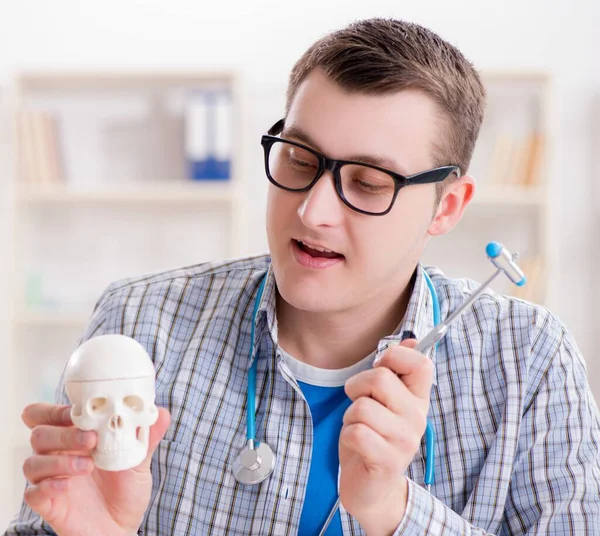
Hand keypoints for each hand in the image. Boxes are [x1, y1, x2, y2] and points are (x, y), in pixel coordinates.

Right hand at [21, 402, 169, 535]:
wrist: (124, 527)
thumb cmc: (126, 490)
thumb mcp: (140, 462)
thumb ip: (147, 437)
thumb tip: (162, 412)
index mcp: (76, 438)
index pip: (48, 414)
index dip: (56, 409)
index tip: (78, 411)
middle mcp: (59, 455)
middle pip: (39, 434)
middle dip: (63, 433)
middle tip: (91, 439)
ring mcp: (51, 480)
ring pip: (33, 462)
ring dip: (59, 460)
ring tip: (88, 465)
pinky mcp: (48, 504)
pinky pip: (33, 492)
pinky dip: (47, 486)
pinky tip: (67, 486)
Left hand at [339, 339, 432, 534]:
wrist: (373, 489)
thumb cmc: (375, 437)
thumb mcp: (386, 402)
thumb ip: (397, 373)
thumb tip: (413, 340)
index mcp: (418, 399)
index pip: (421, 362)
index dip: (394, 356)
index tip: (381, 369)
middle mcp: (417, 417)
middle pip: (380, 378)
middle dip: (357, 387)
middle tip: (360, 404)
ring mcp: (404, 440)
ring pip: (362, 406)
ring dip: (350, 416)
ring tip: (360, 429)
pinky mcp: (387, 460)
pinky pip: (355, 432)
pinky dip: (347, 436)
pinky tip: (356, 446)